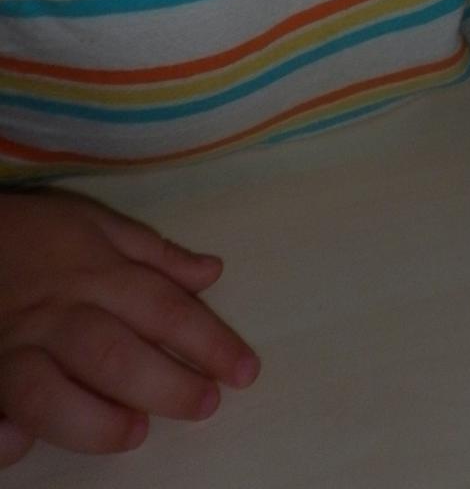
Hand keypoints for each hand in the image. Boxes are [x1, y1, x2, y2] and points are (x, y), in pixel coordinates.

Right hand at [0, 188, 258, 465]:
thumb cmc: (35, 233)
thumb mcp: (96, 224)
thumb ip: (155, 254)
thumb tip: (213, 272)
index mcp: (96, 274)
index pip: (163, 309)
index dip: (209, 341)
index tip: (245, 371)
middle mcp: (59, 314)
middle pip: (115, 355)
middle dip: (165, 385)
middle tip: (206, 405)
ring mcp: (13, 349)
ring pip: (50, 393)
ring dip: (94, 419)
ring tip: (135, 431)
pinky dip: (3, 434)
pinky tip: (23, 444)